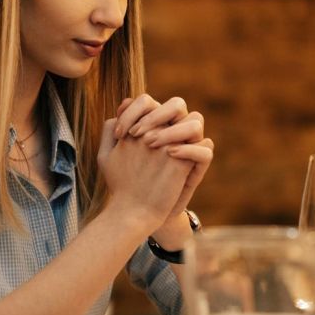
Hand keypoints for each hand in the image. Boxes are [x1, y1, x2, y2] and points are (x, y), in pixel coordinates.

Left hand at [114, 94, 214, 230]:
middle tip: (136, 134)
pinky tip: (169, 154)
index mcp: (153, 125)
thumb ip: (111, 129)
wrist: (135, 212)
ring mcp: (186, 148)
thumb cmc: (122, 182)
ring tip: (150, 144)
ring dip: (173, 129)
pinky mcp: (195, 167)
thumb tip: (123, 104)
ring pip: (196, 121)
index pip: (149, 102)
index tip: (119, 133)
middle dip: (156, 114)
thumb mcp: (108, 155)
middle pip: (177, 104)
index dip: (133, 111)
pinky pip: (206, 149)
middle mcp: (172, 132)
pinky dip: (190, 149)